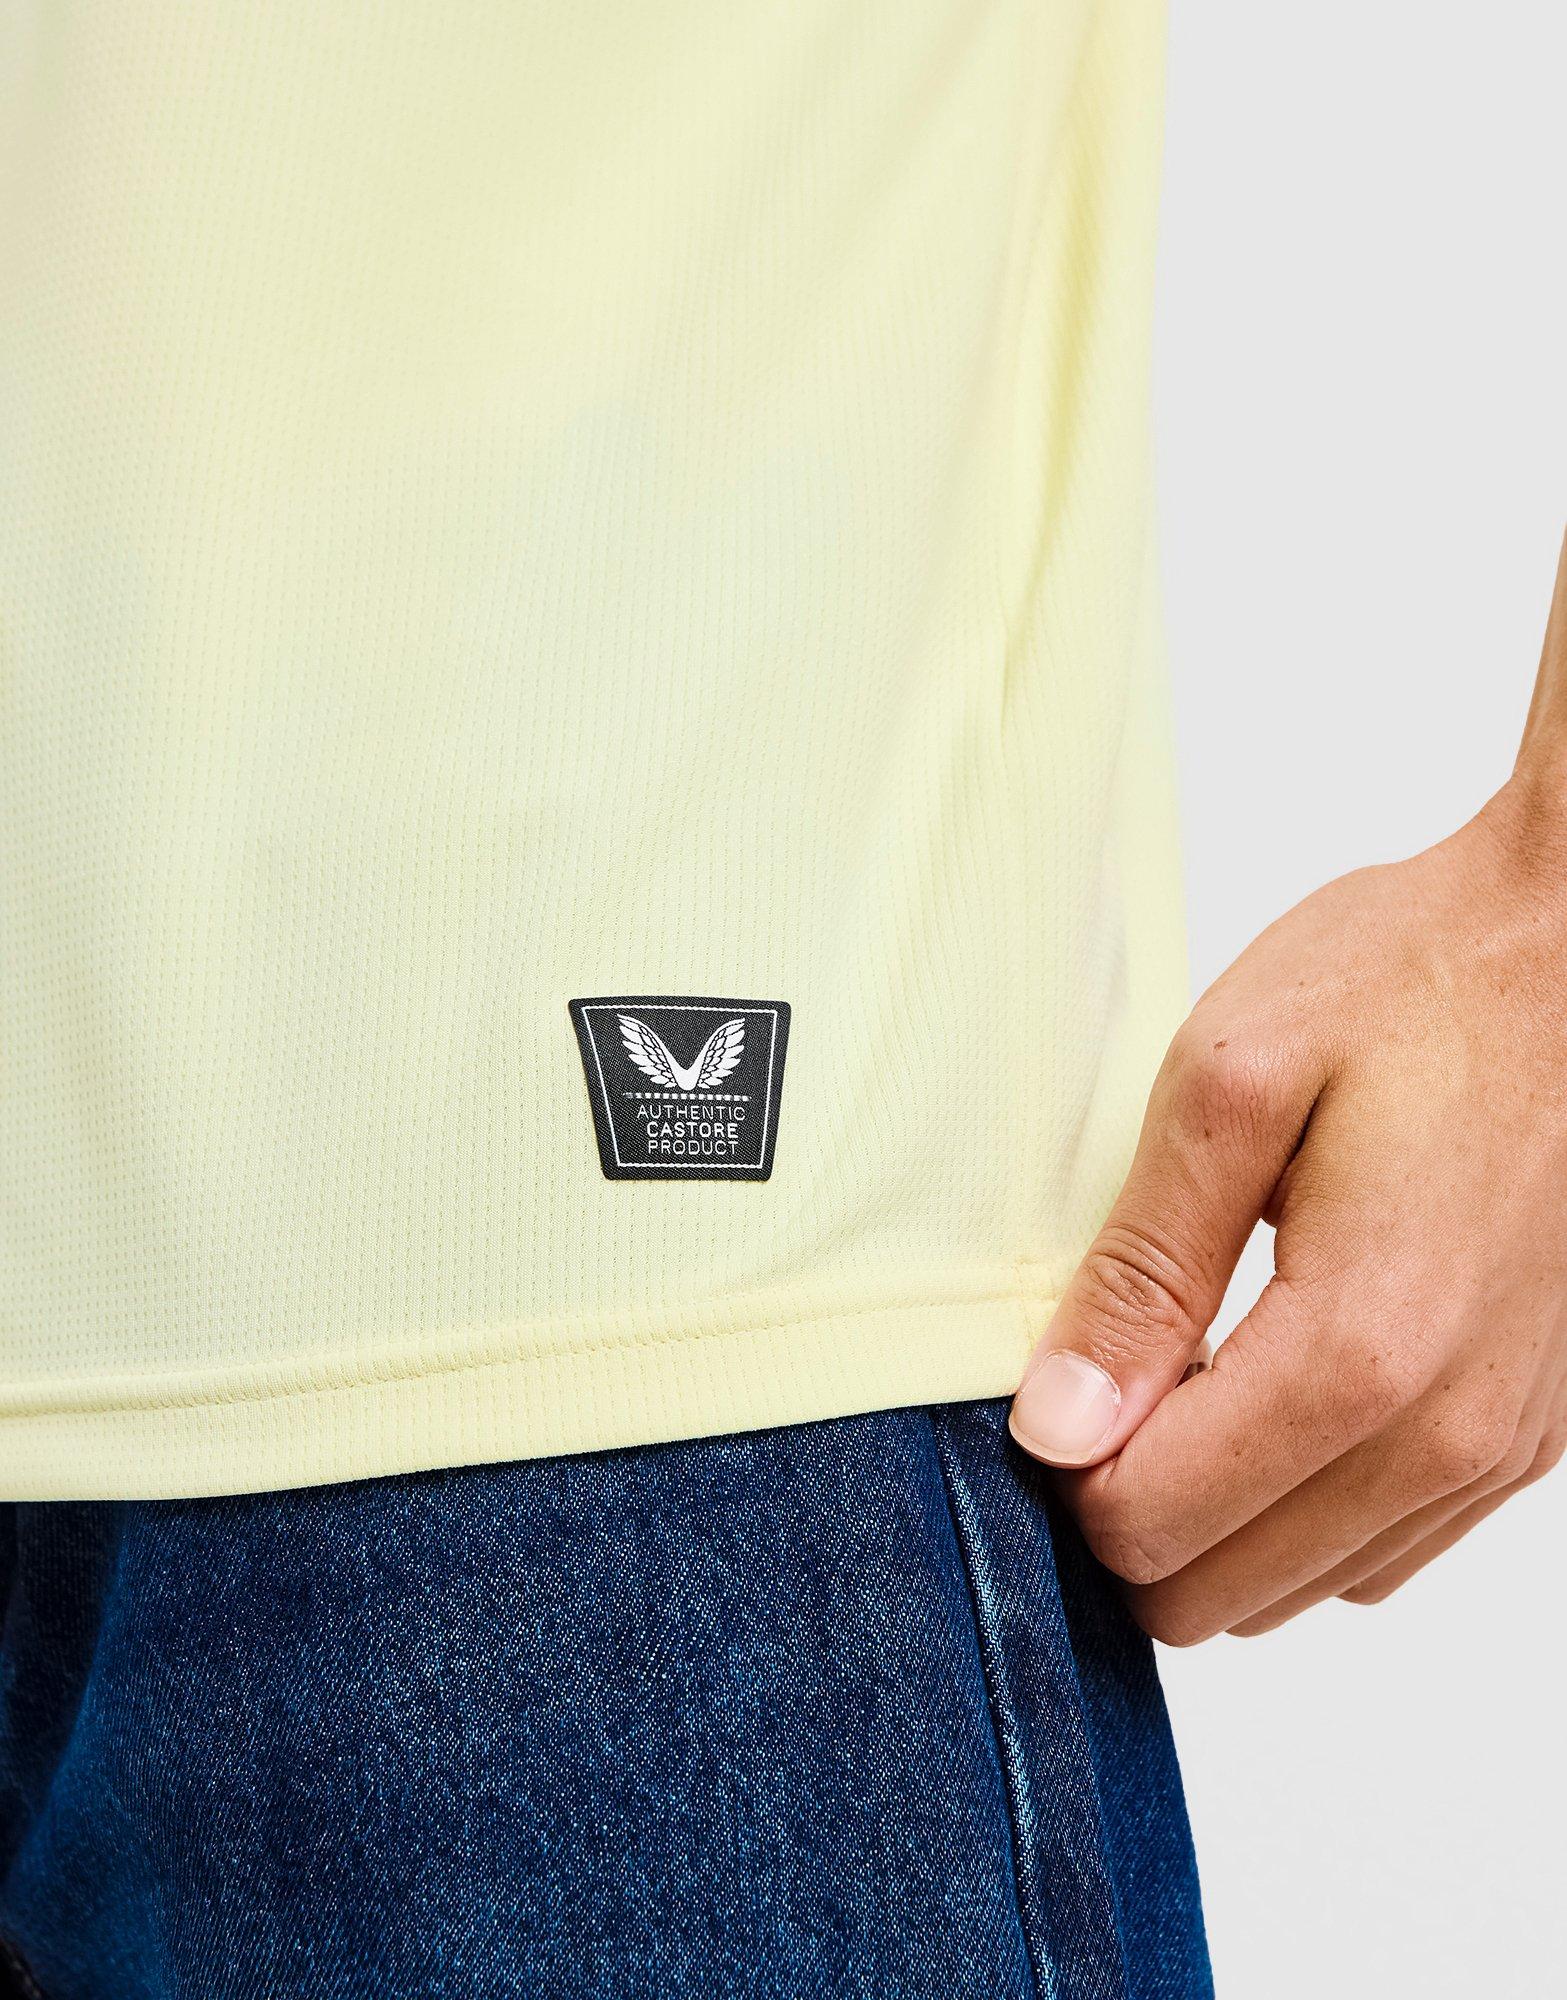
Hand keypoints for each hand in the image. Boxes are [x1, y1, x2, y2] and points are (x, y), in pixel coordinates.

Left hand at [1009, 544, 1566, 1643]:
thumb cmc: (1415, 985)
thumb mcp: (1229, 1085)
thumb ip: (1139, 1272)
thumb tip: (1060, 1423)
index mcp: (1357, 1350)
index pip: (1153, 1527)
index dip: (1071, 1470)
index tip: (1061, 1377)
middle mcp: (1445, 1435)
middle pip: (1218, 1590)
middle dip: (1134, 1505)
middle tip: (1114, 1373)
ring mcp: (1498, 1448)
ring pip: (1301, 1586)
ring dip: (1218, 1512)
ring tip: (1192, 1369)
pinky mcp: (1524, 1435)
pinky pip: (1382, 1546)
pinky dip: (1303, 1504)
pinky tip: (1273, 1389)